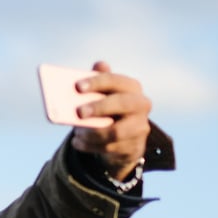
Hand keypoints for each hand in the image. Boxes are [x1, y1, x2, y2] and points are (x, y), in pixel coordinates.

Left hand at [70, 60, 152, 179]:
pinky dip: (89, 146)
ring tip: (77, 132)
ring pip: (116, 132)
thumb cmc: (106, 109)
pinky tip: (77, 142)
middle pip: (121, 103)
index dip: (97, 82)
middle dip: (99, 107)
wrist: (121, 136)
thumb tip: (86, 70)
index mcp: (131, 87)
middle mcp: (140, 105)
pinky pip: (110, 148)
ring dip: (92, 133)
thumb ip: (93, 83)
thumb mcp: (101, 95)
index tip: (78, 87)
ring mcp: (140, 127)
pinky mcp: (134, 146)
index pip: (115, 80)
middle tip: (79, 112)